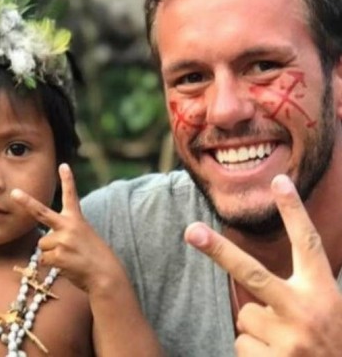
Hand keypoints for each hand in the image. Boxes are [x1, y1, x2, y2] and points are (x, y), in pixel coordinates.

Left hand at [11, 163, 124, 293]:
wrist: (105, 274)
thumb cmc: (95, 255)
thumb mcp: (84, 235)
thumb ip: (66, 231)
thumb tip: (43, 241)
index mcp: (77, 219)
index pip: (71, 196)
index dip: (67, 180)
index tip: (63, 165)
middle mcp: (69, 226)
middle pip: (41, 213)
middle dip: (26, 202)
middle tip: (14, 193)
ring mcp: (63, 240)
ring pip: (42, 244)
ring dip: (50, 253)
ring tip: (69, 257)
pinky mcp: (58, 256)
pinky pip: (44, 260)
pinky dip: (53, 264)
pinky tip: (68, 266)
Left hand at [184, 174, 341, 355]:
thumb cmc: (330, 345)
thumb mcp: (326, 313)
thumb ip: (295, 295)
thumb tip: (247, 300)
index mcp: (323, 293)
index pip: (308, 243)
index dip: (293, 211)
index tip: (279, 180)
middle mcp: (306, 312)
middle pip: (251, 272)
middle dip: (217, 249)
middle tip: (191, 231)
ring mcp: (289, 340)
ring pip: (245, 316)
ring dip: (259, 329)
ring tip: (286, 345)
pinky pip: (242, 343)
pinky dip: (255, 352)